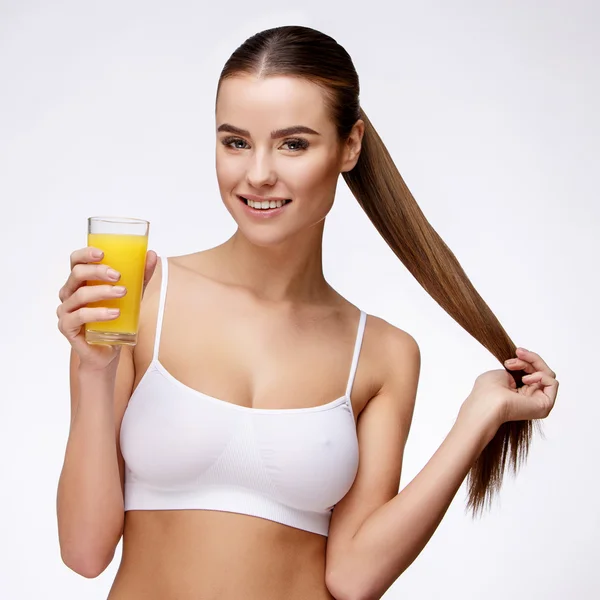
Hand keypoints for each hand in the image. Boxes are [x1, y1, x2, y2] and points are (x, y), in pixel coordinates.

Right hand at [56, 246, 157, 370]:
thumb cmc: (114, 320)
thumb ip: (140, 277)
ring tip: (122, 293)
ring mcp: (66, 310)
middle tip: (118, 275)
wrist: (107, 352)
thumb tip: (152, 255)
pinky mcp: (67, 327)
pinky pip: (79, 316)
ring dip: (102, 292)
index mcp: (80, 282)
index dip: (85, 254)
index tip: (103, 253)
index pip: (76, 261)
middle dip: (98, 271)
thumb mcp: (131, 296)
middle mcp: (69, 293)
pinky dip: (98, 313)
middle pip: (76, 274)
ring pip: (79, 295)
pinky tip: (115, 313)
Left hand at [462, 348, 558, 427]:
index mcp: (519, 392)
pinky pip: (552, 383)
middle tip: (518, 352)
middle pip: (542, 371)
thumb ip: (518, 370)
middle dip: (531, 358)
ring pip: (548, 374)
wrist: (487, 403)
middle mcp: (530, 397)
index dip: (527, 359)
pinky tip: (525, 380)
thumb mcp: (502, 373)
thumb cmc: (487, 390)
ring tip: (515, 365)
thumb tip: (526, 366)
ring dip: (533, 364)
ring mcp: (538, 401)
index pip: (533, 371)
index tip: (517, 351)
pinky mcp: (545, 405)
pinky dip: (540, 376)